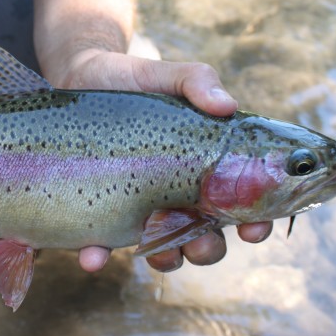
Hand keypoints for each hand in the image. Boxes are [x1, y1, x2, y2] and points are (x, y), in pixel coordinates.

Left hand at [54, 49, 274, 272]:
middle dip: (208, 249)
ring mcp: (142, 207)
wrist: (79, 76)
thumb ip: (198, 82)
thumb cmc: (133, 78)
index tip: (254, 229)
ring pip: (165, 249)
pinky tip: (92, 258)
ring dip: (166, 259)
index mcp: (206, 167)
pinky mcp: (103, 211)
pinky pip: (102, 245)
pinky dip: (98, 257)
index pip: (243, 203)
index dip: (256, 221)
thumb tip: (225, 105)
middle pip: (207, 237)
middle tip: (200, 242)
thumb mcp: (167, 75)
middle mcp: (180, 194)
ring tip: (156, 252)